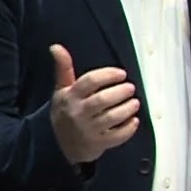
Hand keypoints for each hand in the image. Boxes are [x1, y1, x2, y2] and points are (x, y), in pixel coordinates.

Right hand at [48, 44, 139, 163]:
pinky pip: (116, 136)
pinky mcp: (97, 144)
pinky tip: (134, 121)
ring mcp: (87, 130)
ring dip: (127, 109)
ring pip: (111, 118)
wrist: (55, 144)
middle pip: (102, 100)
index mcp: (70, 96)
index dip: (108, 75)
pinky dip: (128, 129)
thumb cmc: (65, 111)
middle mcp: (78, 112)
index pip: (90, 81)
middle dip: (120, 92)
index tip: (122, 74)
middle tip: (131, 88)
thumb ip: (63, 68)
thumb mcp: (61, 89)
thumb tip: (55, 46)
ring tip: (135, 102)